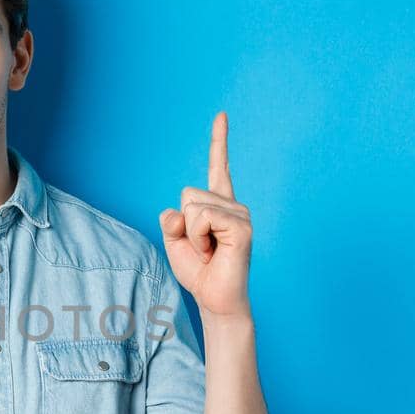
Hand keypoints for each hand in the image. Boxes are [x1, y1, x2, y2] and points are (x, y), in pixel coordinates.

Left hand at [158, 110, 253, 318]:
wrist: (214, 298)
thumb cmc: (198, 270)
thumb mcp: (174, 239)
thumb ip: (172, 218)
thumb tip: (180, 210)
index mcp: (218, 204)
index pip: (219, 166)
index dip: (219, 140)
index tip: (222, 114)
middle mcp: (233, 204)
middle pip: (187, 194)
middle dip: (183, 224)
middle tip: (201, 247)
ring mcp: (241, 214)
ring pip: (193, 206)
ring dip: (191, 234)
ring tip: (208, 251)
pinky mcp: (242, 227)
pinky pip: (203, 218)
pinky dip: (199, 238)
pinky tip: (213, 252)